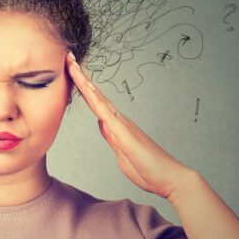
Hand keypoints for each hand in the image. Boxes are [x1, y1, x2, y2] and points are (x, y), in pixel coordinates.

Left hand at [65, 50, 194, 199]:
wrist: (170, 179)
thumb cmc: (148, 170)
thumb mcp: (122, 153)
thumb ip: (112, 138)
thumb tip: (102, 125)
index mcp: (116, 126)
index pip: (95, 103)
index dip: (82, 88)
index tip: (71, 72)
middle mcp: (119, 121)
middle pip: (94, 95)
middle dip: (80, 77)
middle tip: (68, 59)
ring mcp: (122, 125)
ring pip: (98, 99)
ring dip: (84, 83)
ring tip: (72, 65)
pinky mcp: (125, 134)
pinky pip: (107, 114)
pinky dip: (96, 100)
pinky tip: (88, 89)